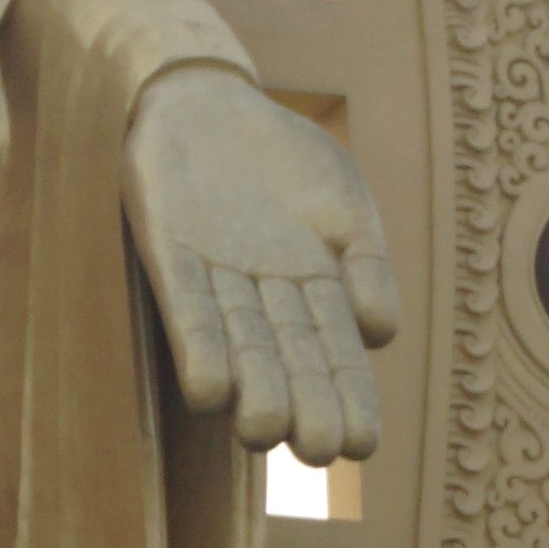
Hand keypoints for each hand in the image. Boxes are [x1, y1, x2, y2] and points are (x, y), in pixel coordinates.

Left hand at [123, 69, 401, 465]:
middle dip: (303, 405)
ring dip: (251, 388)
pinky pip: (186, 310)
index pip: (338, 356)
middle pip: (289, 362)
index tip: (361, 443)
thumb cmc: (285, 158)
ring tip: (261, 430)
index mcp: (318, 291)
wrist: (206, 99)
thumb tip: (380, 334)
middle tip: (315, 448)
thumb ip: (367, 264)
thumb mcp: (343, 204)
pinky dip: (198, 347)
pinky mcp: (168, 259)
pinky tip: (208, 389)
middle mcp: (266, 299)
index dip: (349, 398)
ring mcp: (218, 281)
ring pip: (239, 346)